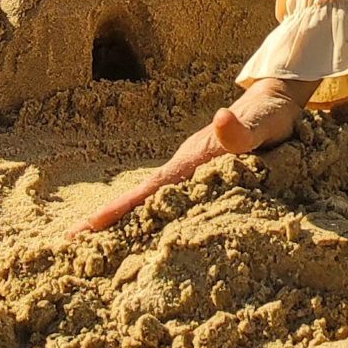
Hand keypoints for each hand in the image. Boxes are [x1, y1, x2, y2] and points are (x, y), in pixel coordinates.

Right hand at [70, 76, 310, 232]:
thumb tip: (221, 117)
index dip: (120, 209)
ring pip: (153, 201)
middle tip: (69, 243)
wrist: (277, 102)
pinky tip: (143, 235)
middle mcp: (184, 166)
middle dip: (108, 220)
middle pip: (141, 198)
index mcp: (192, 160)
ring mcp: (190, 172)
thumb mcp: (264, 125)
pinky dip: (150, 217)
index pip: (150, 189)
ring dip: (125, 221)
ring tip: (94, 246)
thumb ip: (243, 130)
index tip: (88, 227)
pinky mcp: (201, 178)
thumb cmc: (272, 118)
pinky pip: (171, 201)